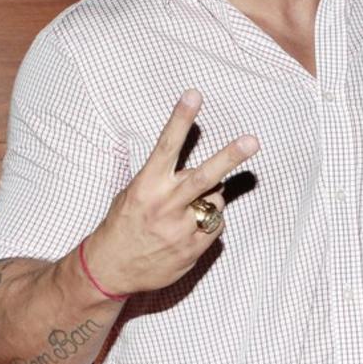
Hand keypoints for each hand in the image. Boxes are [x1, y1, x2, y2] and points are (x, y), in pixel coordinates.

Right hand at [83, 90, 258, 294]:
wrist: (110, 269)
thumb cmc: (124, 224)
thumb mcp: (134, 193)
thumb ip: (165, 180)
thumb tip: (203, 173)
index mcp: (147, 186)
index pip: (167, 146)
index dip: (180, 118)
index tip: (193, 95)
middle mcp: (165, 205)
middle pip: (204, 176)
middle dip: (230, 156)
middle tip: (252, 140)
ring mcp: (180, 230)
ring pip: (215, 201)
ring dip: (210, 199)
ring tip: (188, 208)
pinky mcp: (191, 250)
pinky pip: (214, 226)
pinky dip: (207, 223)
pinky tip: (187, 229)